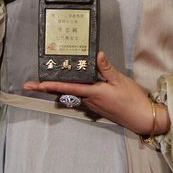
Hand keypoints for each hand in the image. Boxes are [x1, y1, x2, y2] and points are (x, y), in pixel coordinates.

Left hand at [24, 52, 167, 133]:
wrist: (141, 117)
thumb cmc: (132, 98)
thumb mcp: (120, 80)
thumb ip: (107, 68)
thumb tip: (97, 54)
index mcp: (93, 92)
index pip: (67, 87)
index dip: (50, 85)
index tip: (35, 85)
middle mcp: (89, 100)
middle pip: (65, 92)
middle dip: (48, 88)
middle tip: (31, 85)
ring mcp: (93, 105)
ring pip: (73, 95)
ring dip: (61, 89)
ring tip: (49, 82)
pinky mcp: (98, 107)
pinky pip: (82, 98)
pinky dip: (74, 91)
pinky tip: (75, 86)